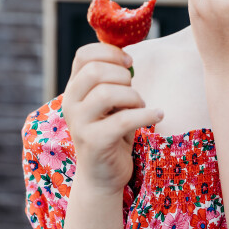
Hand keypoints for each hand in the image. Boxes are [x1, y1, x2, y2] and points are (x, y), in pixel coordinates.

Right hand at [61, 43, 162, 194]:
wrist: (102, 176)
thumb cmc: (111, 133)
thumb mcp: (108, 103)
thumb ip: (111, 79)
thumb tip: (128, 55)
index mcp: (74, 89)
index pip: (83, 55)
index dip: (110, 52)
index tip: (129, 63)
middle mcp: (71, 104)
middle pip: (95, 70)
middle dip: (124, 76)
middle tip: (134, 92)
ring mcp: (80, 124)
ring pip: (107, 93)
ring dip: (134, 97)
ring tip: (141, 107)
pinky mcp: (94, 142)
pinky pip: (123, 120)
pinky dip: (146, 115)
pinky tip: (157, 115)